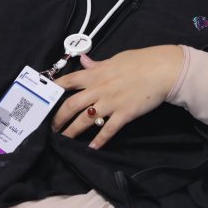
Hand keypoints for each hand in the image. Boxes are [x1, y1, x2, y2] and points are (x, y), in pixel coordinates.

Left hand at [51, 45, 182, 148]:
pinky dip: (99, 140)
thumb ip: (97, 65)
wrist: (163, 70)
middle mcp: (99, 89)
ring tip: (64, 140)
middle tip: (52, 128)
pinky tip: (92, 148)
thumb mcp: (115, 59)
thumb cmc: (140, 61)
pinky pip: (108, 129)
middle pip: (71, 105)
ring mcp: (111, 102)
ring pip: (85, 119)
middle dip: (58, 118)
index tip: (44, 98)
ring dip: (72, 131)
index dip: (53, 90)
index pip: (68, 81)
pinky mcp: (124, 114)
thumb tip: (84, 61)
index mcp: (96, 74)